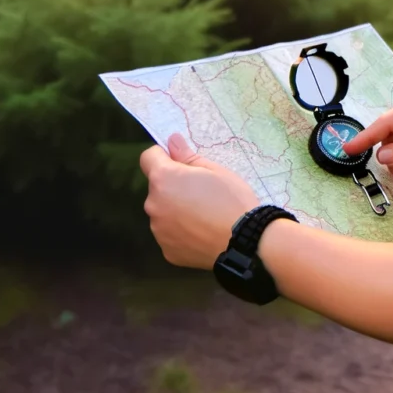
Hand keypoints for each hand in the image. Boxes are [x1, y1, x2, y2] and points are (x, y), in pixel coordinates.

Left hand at [140, 134, 260, 269]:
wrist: (244, 242)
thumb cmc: (231, 200)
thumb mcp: (215, 170)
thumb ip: (187, 156)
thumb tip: (171, 141)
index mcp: (163, 179)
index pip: (148, 158)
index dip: (164, 157)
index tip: (182, 165)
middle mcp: (153, 204)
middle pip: (157, 188)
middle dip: (173, 186)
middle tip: (201, 193)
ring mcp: (158, 230)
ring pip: (163, 212)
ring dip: (175, 210)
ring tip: (203, 216)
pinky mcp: (167, 250)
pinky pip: (170, 234)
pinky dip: (181, 232)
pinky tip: (202, 233)